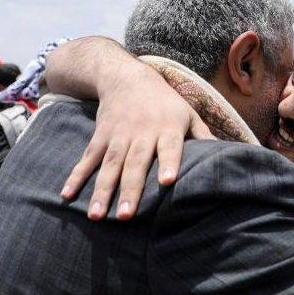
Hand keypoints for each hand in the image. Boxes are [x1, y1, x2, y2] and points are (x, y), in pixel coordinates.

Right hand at [60, 62, 212, 220]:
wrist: (127, 77)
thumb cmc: (165, 103)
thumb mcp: (188, 114)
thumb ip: (203, 137)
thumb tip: (226, 158)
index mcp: (168, 128)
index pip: (170, 147)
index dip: (169, 162)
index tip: (167, 182)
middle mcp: (142, 132)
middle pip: (136, 163)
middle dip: (130, 189)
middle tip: (126, 216)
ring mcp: (118, 135)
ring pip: (110, 165)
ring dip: (102, 191)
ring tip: (97, 216)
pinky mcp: (100, 137)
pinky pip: (87, 159)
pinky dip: (76, 177)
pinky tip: (67, 196)